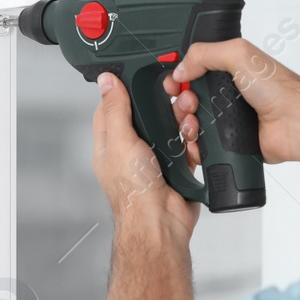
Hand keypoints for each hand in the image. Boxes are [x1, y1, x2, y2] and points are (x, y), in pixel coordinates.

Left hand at [92, 72, 199, 238]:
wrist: (161, 222)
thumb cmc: (134, 192)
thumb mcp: (120, 141)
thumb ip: (116, 109)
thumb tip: (106, 81)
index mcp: (111, 143)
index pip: (114, 107)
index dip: (126, 90)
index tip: (141, 77)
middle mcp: (132, 150)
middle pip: (148, 114)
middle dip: (165, 105)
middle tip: (178, 96)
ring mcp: (155, 158)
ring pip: (171, 127)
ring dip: (183, 122)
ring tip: (188, 122)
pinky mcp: (177, 166)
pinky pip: (188, 145)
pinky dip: (193, 143)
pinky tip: (193, 145)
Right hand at [162, 38, 299, 171]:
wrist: (294, 123)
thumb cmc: (279, 89)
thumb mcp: (239, 54)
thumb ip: (204, 53)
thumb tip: (181, 68)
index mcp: (228, 70)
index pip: (192, 71)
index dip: (178, 77)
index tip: (174, 83)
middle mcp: (227, 94)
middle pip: (187, 99)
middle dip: (181, 102)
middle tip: (190, 103)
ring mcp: (228, 119)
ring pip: (192, 124)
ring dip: (186, 124)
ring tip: (195, 123)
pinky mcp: (230, 142)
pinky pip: (203, 146)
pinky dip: (195, 146)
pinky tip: (198, 141)